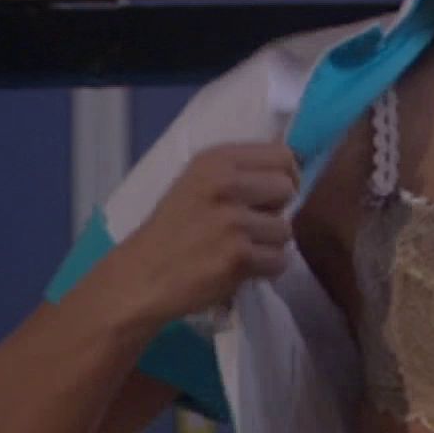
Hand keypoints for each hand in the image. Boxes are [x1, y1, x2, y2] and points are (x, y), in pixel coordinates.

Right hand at [105, 143, 299, 327]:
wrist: (140, 277)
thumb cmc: (173, 230)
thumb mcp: (198, 183)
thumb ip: (240, 172)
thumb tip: (293, 167)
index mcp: (216, 160)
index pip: (281, 155)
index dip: (285, 176)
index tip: (271, 195)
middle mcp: (225, 184)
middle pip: (287, 189)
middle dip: (276, 210)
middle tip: (251, 225)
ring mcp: (232, 221)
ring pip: (285, 230)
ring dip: (269, 244)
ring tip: (239, 249)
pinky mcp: (237, 256)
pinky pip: (279, 260)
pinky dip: (265, 269)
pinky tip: (240, 268)